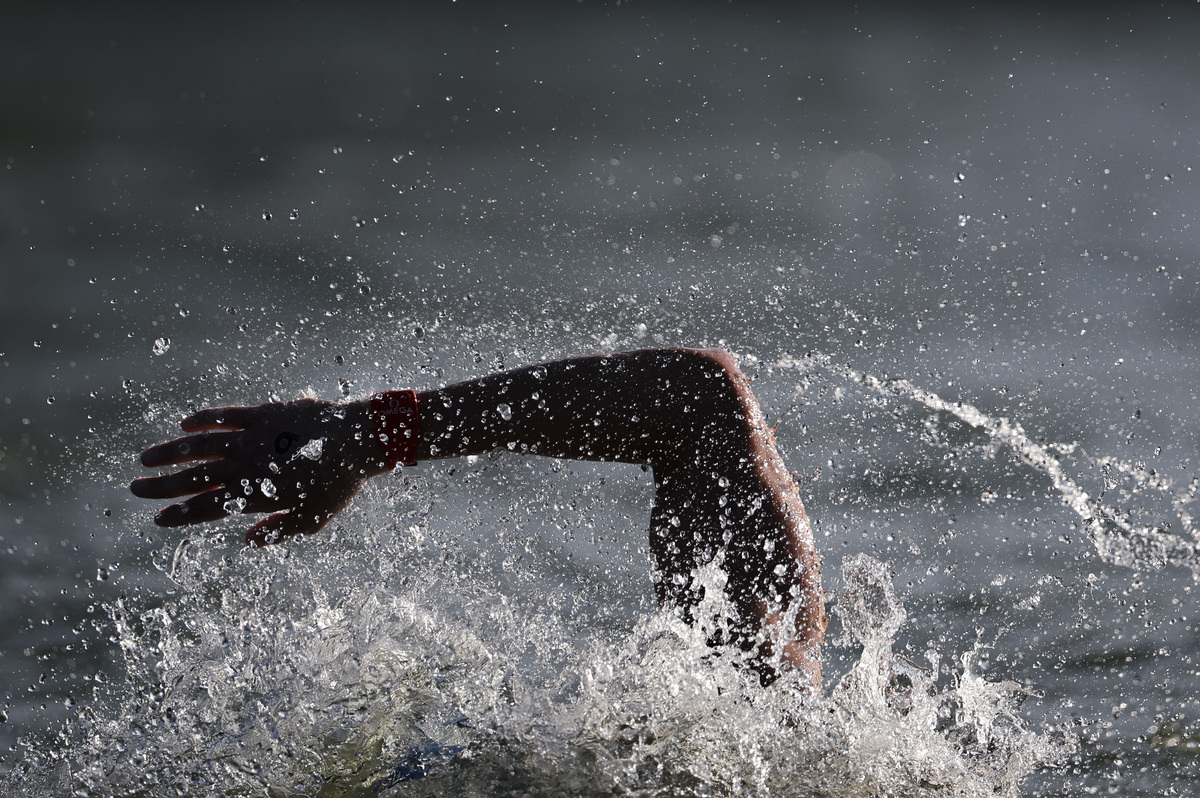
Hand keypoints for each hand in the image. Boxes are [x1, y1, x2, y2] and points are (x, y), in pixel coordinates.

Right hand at [130, 398, 385, 545]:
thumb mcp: (311, 518)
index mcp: (255, 493)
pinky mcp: (263, 414)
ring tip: (145, 458)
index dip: (180, 515)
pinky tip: (184, 423)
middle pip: (194, 478)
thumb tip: (249, 542)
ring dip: (170, 452)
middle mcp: (246, 465)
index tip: (158, 519)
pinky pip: (226, 415)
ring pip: (200, 445)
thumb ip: (278, 530)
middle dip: (162, 486)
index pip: (207, 508)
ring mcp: (252, 437)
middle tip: (135, 489)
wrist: (357, 440)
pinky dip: (203, 418)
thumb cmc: (338, 483)